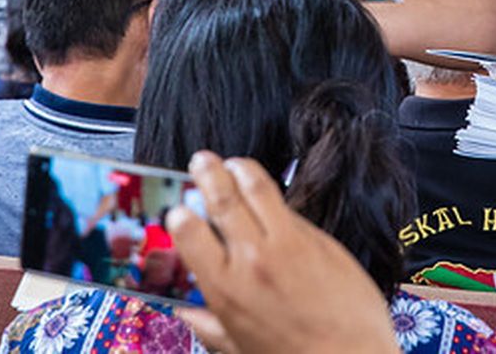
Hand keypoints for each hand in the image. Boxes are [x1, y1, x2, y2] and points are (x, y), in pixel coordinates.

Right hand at [167, 152, 396, 353]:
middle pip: (223, 198)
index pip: (189, 233)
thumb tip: (184, 312)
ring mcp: (288, 243)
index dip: (179, 215)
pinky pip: (289, 207)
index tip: (177, 208)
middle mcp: (253, 258)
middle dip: (208, 173)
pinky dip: (274, 196)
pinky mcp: (317, 237)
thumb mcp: (238, 347)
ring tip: (234, 163)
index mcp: (226, 287)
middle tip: (202, 160)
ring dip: (241, 168)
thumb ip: (207, 324)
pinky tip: (269, 197)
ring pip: (258, 188)